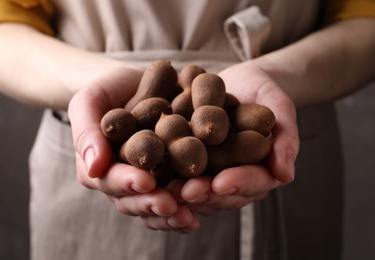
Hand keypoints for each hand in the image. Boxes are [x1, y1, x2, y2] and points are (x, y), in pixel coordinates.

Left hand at [140, 61, 299, 229]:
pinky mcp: (187, 163)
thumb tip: (285, 176)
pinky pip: (177, 174)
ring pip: (197, 191)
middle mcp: (233, 178)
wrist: (235, 82)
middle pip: (221, 194)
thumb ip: (286, 137)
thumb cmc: (262, 92)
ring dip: (181, 193)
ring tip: (165, 188)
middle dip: (204, 194)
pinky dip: (165, 178)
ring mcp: (209, 174)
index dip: (238, 185)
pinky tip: (150, 174)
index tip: (222, 184)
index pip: (252, 183)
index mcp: (259, 170)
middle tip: (186, 191)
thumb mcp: (279, 107)